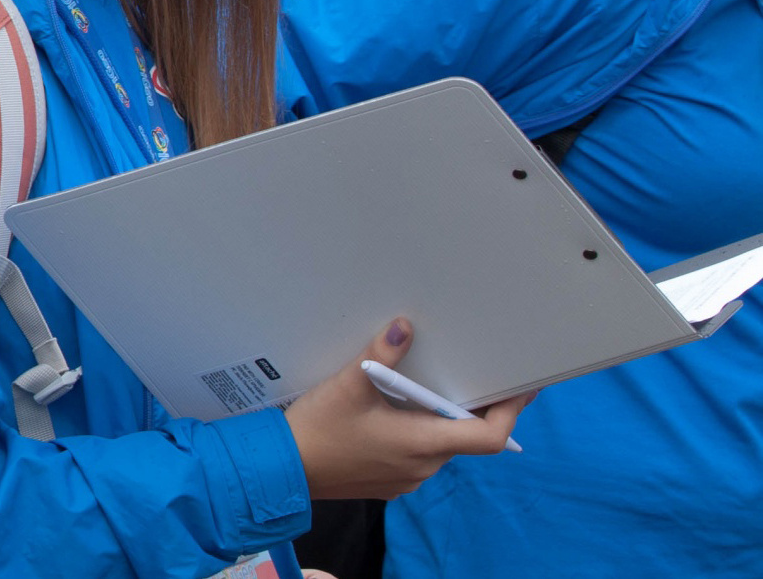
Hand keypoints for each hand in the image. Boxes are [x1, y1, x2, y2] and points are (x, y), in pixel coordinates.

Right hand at [285, 319, 532, 499]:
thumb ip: (380, 355)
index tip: (523, 387)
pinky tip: (398, 413)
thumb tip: (405, 324)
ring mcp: (407, 479)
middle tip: (476, 374)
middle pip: (465, 438)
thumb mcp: (349, 386)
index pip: (490, 436)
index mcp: (424, 445)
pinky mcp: (389, 481)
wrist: (283, 470)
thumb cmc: (320, 429)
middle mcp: (424, 467)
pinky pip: (419, 456)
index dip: (512, 411)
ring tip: (432, 387)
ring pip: (441, 446)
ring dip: (443, 421)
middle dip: (473, 408)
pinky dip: (421, 433)